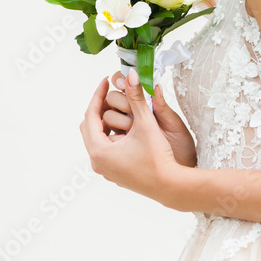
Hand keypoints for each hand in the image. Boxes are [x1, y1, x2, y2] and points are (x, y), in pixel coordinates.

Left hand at [79, 70, 187, 203]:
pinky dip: (111, 135)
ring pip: (97, 138)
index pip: (90, 115)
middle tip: (111, 93)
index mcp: (99, 150)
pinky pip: (105, 149)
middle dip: (100, 108)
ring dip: (105, 122)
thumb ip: (136, 97)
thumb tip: (131, 74)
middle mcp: (97, 162)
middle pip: (90, 127)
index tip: (106, 80)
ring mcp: (105, 170)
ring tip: (120, 109)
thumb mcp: (146, 124)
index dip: (98, 95)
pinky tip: (126, 128)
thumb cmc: (158, 158)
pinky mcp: (114, 173)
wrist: (170, 186)